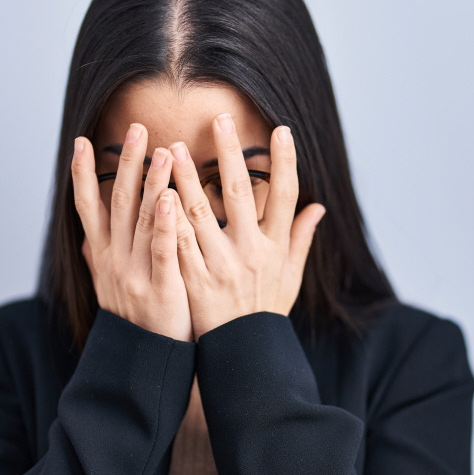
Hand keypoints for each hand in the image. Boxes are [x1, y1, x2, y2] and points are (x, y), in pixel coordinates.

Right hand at [71, 124, 192, 341]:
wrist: (143, 361)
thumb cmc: (135, 319)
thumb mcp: (109, 287)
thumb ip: (98, 259)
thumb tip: (86, 238)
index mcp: (103, 255)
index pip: (88, 206)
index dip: (82, 174)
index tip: (80, 141)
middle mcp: (114, 259)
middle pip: (117, 202)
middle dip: (126, 164)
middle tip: (134, 129)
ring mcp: (135, 272)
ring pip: (140, 219)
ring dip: (150, 183)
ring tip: (162, 150)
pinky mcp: (159, 286)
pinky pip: (160, 249)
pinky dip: (162, 222)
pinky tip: (169, 197)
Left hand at [167, 113, 324, 338]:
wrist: (243, 356)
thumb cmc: (265, 312)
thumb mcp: (291, 277)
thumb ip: (301, 238)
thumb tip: (319, 207)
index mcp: (276, 248)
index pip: (286, 196)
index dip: (285, 163)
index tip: (281, 130)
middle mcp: (251, 252)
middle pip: (240, 194)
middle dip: (230, 154)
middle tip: (220, 119)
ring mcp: (221, 265)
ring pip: (201, 213)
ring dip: (186, 177)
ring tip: (172, 147)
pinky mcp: (194, 280)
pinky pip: (177, 242)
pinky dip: (167, 217)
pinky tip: (154, 193)